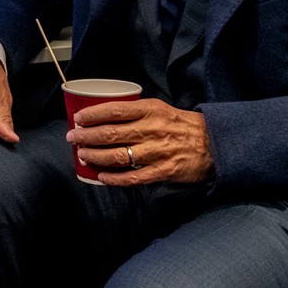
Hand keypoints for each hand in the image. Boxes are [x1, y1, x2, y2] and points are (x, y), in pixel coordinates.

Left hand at [65, 99, 213, 185]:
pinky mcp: (163, 171)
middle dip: (87, 136)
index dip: (93, 114)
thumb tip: (104, 117)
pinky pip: (133, 177)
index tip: (78, 118)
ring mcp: (158, 152)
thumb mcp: (161, 109)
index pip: (116, 110)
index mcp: (151, 110)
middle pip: (111, 133)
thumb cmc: (182, 126)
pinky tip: (102, 177)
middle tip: (73, 137)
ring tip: (82, 155)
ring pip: (118, 156)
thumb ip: (136, 112)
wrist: (214, 144)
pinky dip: (115, 178)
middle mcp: (153, 129)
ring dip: (96, 156)